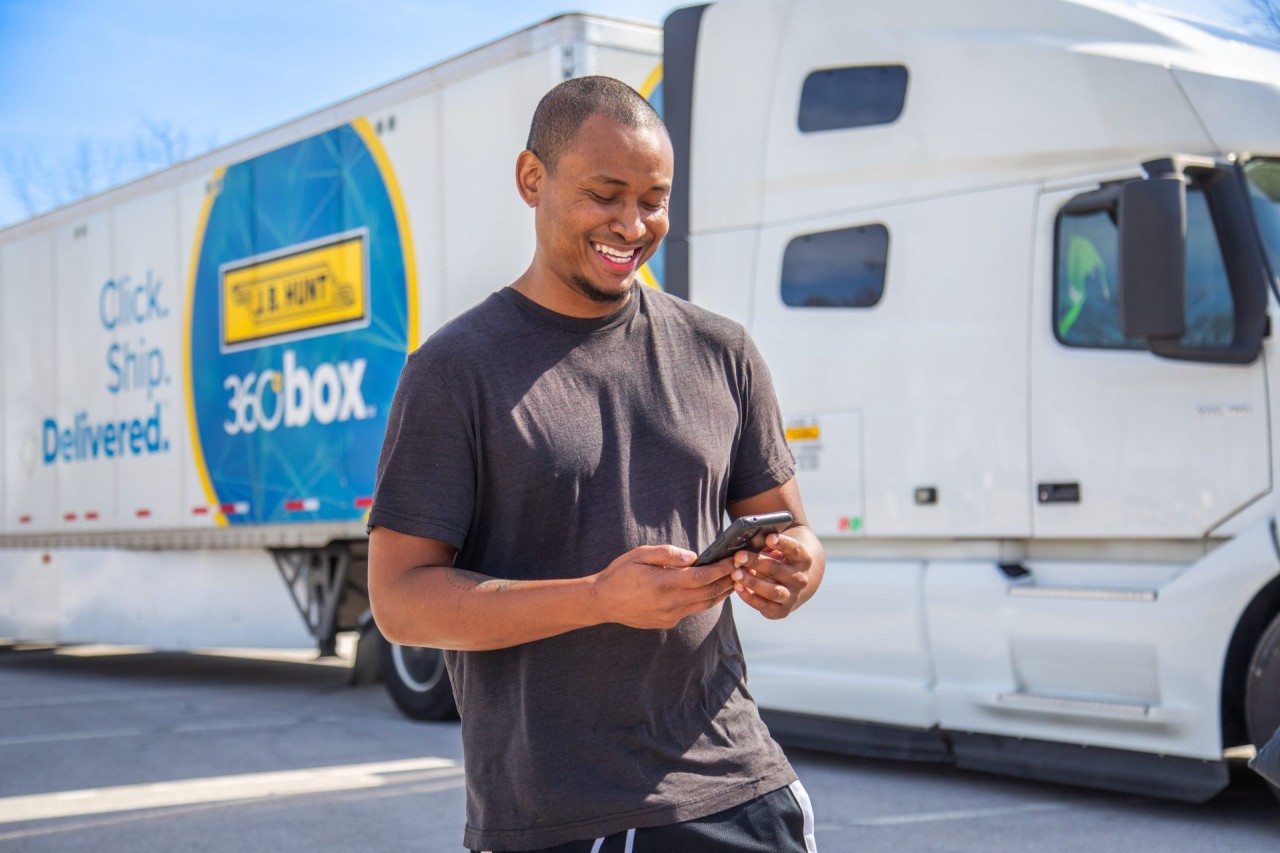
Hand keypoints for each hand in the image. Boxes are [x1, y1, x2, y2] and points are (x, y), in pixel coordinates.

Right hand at [592, 545, 737, 629]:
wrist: (602, 602)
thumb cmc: (620, 574)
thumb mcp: (640, 555)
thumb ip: (668, 554)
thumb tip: (694, 557)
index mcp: (664, 584)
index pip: (703, 577)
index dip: (722, 568)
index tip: (734, 560)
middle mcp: (670, 603)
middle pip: (709, 593)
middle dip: (728, 580)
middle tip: (742, 569)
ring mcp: (670, 615)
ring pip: (705, 605)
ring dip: (721, 593)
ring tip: (733, 581)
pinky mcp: (668, 622)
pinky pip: (692, 610)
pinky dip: (706, 600)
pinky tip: (711, 591)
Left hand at [729, 531, 814, 618]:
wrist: (795, 583)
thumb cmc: (781, 557)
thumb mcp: (780, 547)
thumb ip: (767, 541)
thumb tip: (746, 537)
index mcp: (803, 559)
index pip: (795, 550)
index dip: (782, 543)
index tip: (768, 538)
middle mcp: (801, 579)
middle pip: (778, 570)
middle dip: (757, 562)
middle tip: (739, 556)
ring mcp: (792, 596)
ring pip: (773, 592)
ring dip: (753, 583)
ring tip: (736, 574)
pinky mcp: (782, 611)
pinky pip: (765, 606)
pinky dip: (750, 597)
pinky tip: (737, 587)